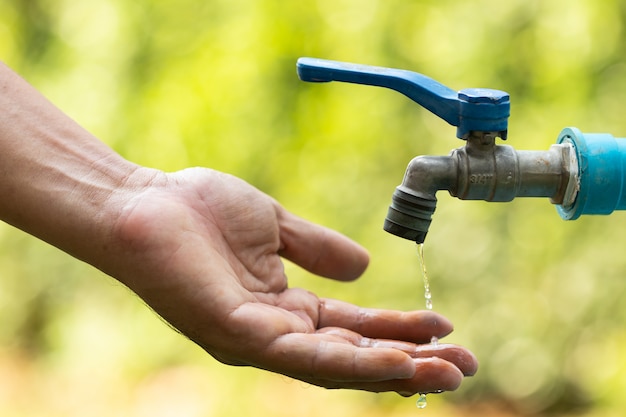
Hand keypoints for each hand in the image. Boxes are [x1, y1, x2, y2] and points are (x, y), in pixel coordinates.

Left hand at [97, 167, 476, 394]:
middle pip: (352, 356)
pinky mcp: (235, 333)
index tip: (446, 328)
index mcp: (283, 307)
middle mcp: (273, 333)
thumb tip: (365, 268)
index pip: (352, 329)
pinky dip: (351, 362)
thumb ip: (316, 248)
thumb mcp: (274, 226)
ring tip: (441, 373)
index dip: (399, 331)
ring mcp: (254, 338)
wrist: (142, 202)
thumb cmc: (199, 209)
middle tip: (464, 368)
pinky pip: (302, 355)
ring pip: (333, 366)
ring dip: (390, 371)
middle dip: (409, 363)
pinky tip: (392, 361)